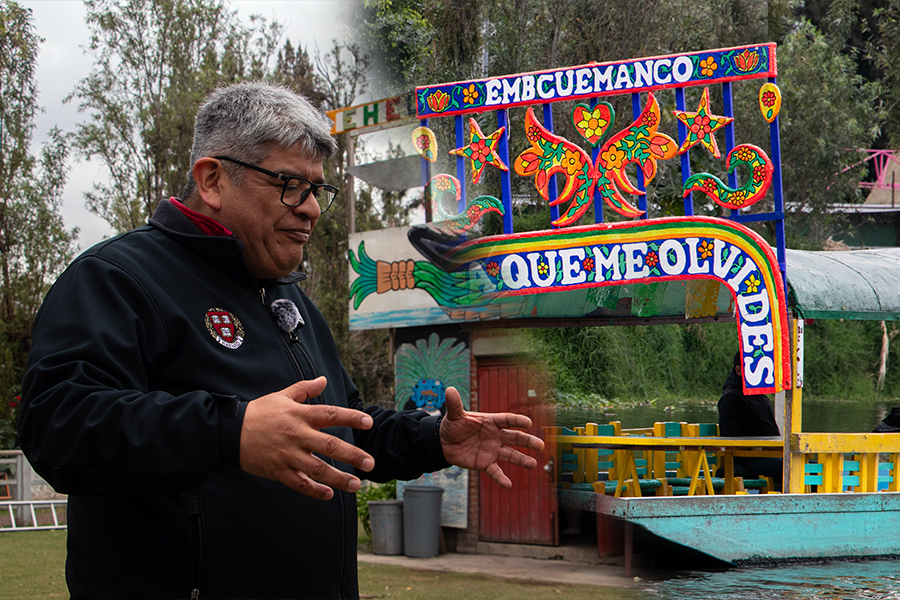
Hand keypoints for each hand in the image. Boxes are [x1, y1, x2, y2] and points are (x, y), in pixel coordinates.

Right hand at [239, 377, 373, 499]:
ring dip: (339, 478)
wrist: (229, 432)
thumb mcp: (282, 396)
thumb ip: (305, 389)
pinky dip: (314, 491)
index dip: (351, 418)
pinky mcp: (278, 471)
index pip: (330, 415)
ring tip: (356, 484)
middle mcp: (297, 435)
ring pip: (318, 469)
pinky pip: (299, 484)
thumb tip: (323, 380)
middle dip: (352, 455)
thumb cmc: (259, 413)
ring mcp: (288, 455)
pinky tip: (328, 494)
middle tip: (370, 463)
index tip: (368, 423)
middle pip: (330, 446)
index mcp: (299, 415)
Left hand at [439, 387, 544, 488]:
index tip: (528, 423)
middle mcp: (495, 436)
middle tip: (540, 446)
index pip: (507, 420)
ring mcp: (492, 450)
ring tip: (533, 465)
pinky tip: (508, 484)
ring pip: (510, 455)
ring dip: (522, 460)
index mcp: (491, 422)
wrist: (445, 443)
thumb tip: (450, 389)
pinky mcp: (485, 463)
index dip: (517, 421)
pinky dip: (501, 478)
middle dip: (527, 441)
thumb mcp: (454, 415)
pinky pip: (495, 471)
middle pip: (514, 438)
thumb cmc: (453, 425)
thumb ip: (455, 404)